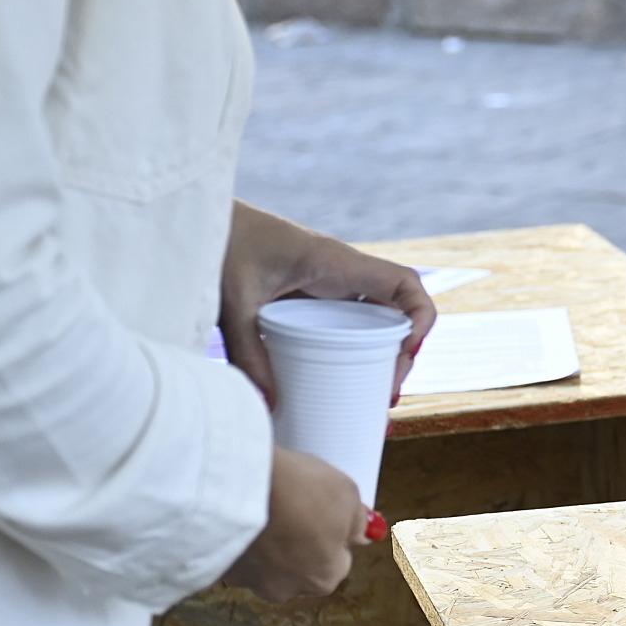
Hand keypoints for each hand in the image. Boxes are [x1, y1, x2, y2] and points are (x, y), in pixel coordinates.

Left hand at [219, 202, 434, 403]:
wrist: (205, 220)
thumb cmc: (224, 245)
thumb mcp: (235, 301)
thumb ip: (249, 351)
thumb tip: (270, 405)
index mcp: (337, 263)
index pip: (404, 282)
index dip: (420, 317)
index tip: (407, 353)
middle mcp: (343, 272)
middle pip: (397, 310)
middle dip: (401, 352)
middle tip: (386, 393)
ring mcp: (330, 284)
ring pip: (376, 318)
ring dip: (382, 353)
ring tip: (373, 395)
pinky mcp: (312, 296)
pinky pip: (349, 322)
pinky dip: (356, 349)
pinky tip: (342, 379)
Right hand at [221, 448, 366, 600]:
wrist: (240, 488)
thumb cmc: (301, 493)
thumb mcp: (347, 496)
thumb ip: (358, 520)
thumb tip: (364, 534)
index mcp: (325, 578)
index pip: (337, 560)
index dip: (332, 532)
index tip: (323, 510)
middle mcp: (288, 589)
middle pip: (301, 566)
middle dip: (299, 542)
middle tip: (293, 507)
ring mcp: (250, 582)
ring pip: (266, 562)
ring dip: (267, 541)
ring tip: (265, 507)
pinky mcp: (220, 569)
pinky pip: (237, 554)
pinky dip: (241, 538)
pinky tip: (241, 513)